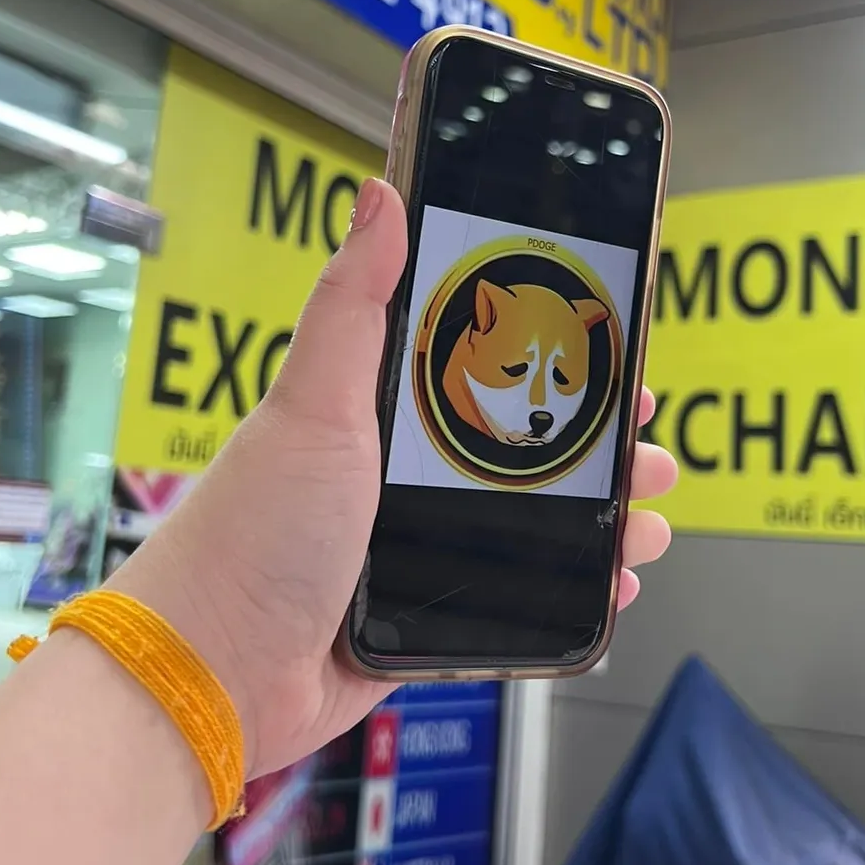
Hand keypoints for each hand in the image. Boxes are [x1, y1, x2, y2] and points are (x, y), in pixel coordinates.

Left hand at [115, 180, 677, 778]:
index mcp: (381, 417)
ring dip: (602, 519)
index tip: (613, 343)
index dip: (553, 352)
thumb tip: (380, 193)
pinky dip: (571, 593)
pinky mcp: (428, 622)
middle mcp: (403, 478)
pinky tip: (614, 582)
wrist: (215, 672)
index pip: (487, 364)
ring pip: (537, 528)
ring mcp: (419, 552)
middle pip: (526, 448)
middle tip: (649, 442)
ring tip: (648, 518)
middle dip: (599, 444)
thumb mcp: (314, 404)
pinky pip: (520, 603)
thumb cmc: (255, 530)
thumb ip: (353, 304)